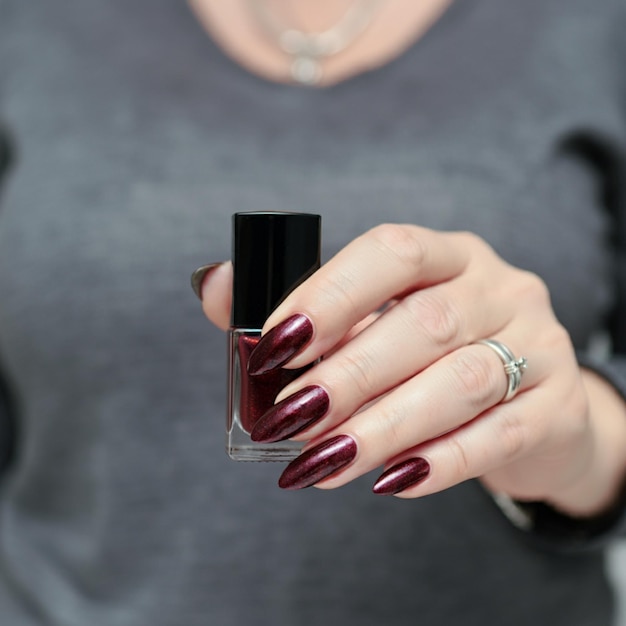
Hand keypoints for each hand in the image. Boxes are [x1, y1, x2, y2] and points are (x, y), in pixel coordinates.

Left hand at [198, 225, 625, 515]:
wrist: (530, 403)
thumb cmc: (431, 356)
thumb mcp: (375, 320)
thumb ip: (299, 309)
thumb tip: (213, 287)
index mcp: (448, 255)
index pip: (392, 252)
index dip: (330, 293)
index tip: (273, 345)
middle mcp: (499, 289)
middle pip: (424, 323)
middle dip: (348, 373)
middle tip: (289, 417)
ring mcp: (539, 345)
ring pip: (462, 382)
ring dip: (383, 426)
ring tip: (323, 462)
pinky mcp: (557, 406)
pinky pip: (499, 435)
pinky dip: (440, 462)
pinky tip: (391, 481)